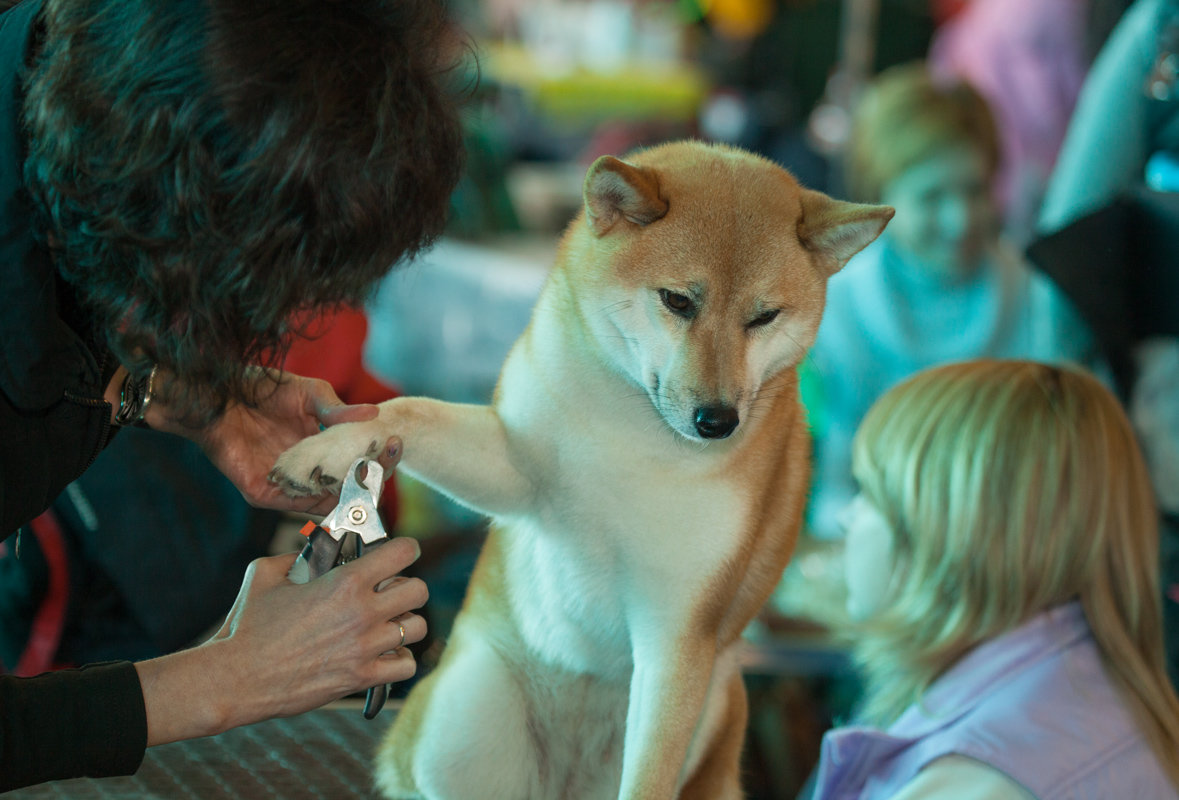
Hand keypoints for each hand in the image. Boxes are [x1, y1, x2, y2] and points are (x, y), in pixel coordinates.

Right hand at [135, 537, 427, 745]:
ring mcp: (366, 648)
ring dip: (405, 623)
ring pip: (417, 627)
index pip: (403, 552)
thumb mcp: (266, 574)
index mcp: (344, 582)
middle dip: (407, 586)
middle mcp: (363, 613)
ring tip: (385, 624)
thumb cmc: (248, 626)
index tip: (399, 553)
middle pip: (419, 590)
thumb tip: (317, 549)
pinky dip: (398, 659)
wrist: (237, 679)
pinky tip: (380, 654)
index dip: (404, 549)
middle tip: (389, 592)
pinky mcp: (362, 678)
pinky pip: (406, 665)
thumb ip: (297, 556)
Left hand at [161, 368, 399, 514]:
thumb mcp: (308, 394)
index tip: (396, 444)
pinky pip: (300, 506)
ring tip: (376, 472)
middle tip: (392, 456)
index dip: (377, 457)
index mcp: (317, 449)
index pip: (354, 463)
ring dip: (355, 490)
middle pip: (348, 486)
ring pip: (328, 501)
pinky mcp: (265, 494)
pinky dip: (323, 500)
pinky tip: (344, 485)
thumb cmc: (259, 388)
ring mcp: (285, 486)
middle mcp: (305, 472)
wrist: (216, 394)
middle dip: (376, 475)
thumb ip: (338, 410)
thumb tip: (375, 415)